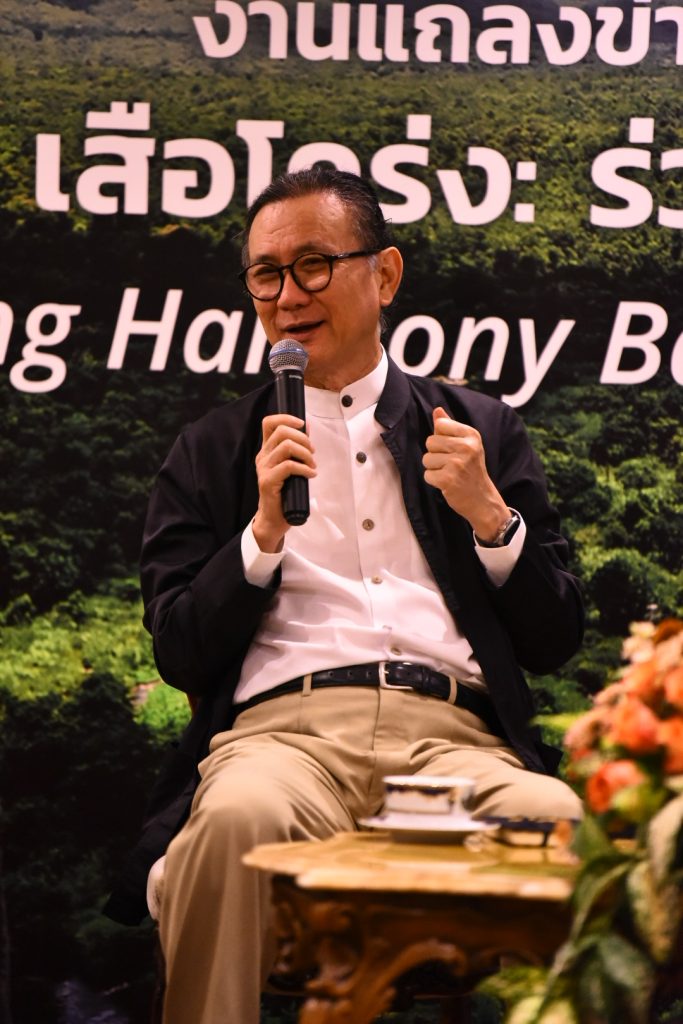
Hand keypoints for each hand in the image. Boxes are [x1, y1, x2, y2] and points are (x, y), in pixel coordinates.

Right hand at [252, 413, 315, 551]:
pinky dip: (304, 468)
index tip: (302, 424)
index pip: (269, 423)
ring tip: (312, 465)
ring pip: (286, 446)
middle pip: (281, 431)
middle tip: (312, 452)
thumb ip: (296, 449)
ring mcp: (263, 468)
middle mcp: (263, 456)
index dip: (286, 418)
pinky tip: (311, 475)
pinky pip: (289, 466)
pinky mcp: (268, 481)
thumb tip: (307, 429)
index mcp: (267, 450)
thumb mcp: (291, 466)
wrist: (273, 518)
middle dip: (302, 438)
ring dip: (305, 454)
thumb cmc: (285, 492)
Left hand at [422, 407, 509, 541]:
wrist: (482, 499)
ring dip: (434, 468)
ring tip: (450, 473)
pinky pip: (427, 475)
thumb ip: (450, 427)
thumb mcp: (466, 445)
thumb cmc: (471, 469)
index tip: (452, 448)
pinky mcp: (448, 479)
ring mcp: (457, 463)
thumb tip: (437, 411)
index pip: (440, 425)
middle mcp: (466, 447)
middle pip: (430, 442)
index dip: (440, 438)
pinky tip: (447, 483)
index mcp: (471, 435)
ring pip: (426, 459)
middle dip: (435, 454)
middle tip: (450, 464)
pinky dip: (434, 481)